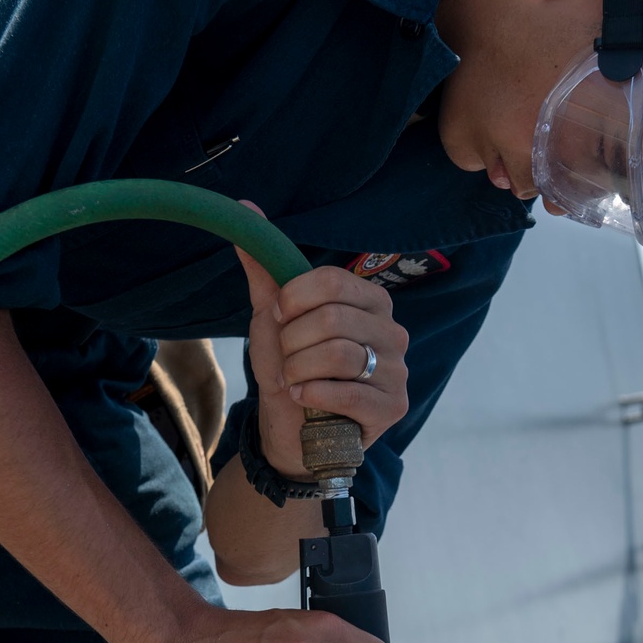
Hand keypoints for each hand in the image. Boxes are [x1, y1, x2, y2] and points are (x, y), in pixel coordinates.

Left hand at [236, 237, 408, 478]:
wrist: (292, 432)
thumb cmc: (290, 370)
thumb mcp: (274, 318)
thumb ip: (266, 269)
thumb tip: (245, 211)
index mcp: (370, 302)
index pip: (332, 281)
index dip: (293, 299)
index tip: (279, 318)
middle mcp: (393, 332)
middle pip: (332, 318)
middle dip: (292, 342)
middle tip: (287, 360)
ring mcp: (397, 371)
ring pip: (338, 355)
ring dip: (298, 371)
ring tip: (293, 382)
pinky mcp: (394, 407)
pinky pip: (348, 392)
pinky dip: (311, 395)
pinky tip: (302, 399)